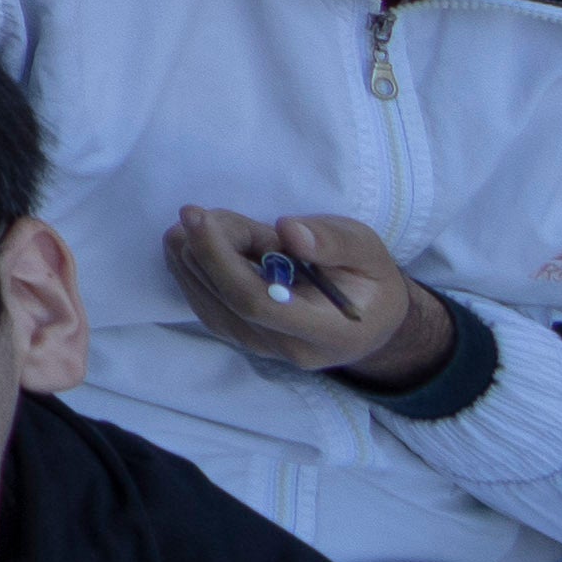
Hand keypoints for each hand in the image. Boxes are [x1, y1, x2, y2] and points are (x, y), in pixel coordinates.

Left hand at [168, 202, 459, 391]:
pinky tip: (195, 240)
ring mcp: (260, 348)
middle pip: (226, 297)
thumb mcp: (368, 250)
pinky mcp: (240, 337)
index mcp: (329, 332)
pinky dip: (192, 265)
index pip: (258, 303)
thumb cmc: (368, 279)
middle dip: (207, 246)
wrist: (368, 319)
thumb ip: (333, 242)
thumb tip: (288, 231)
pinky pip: (202, 302)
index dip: (220, 258)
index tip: (197, 215)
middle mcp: (290, 348)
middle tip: (205, 212)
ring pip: (206, 298)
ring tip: (217, 225)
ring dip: (197, 253)